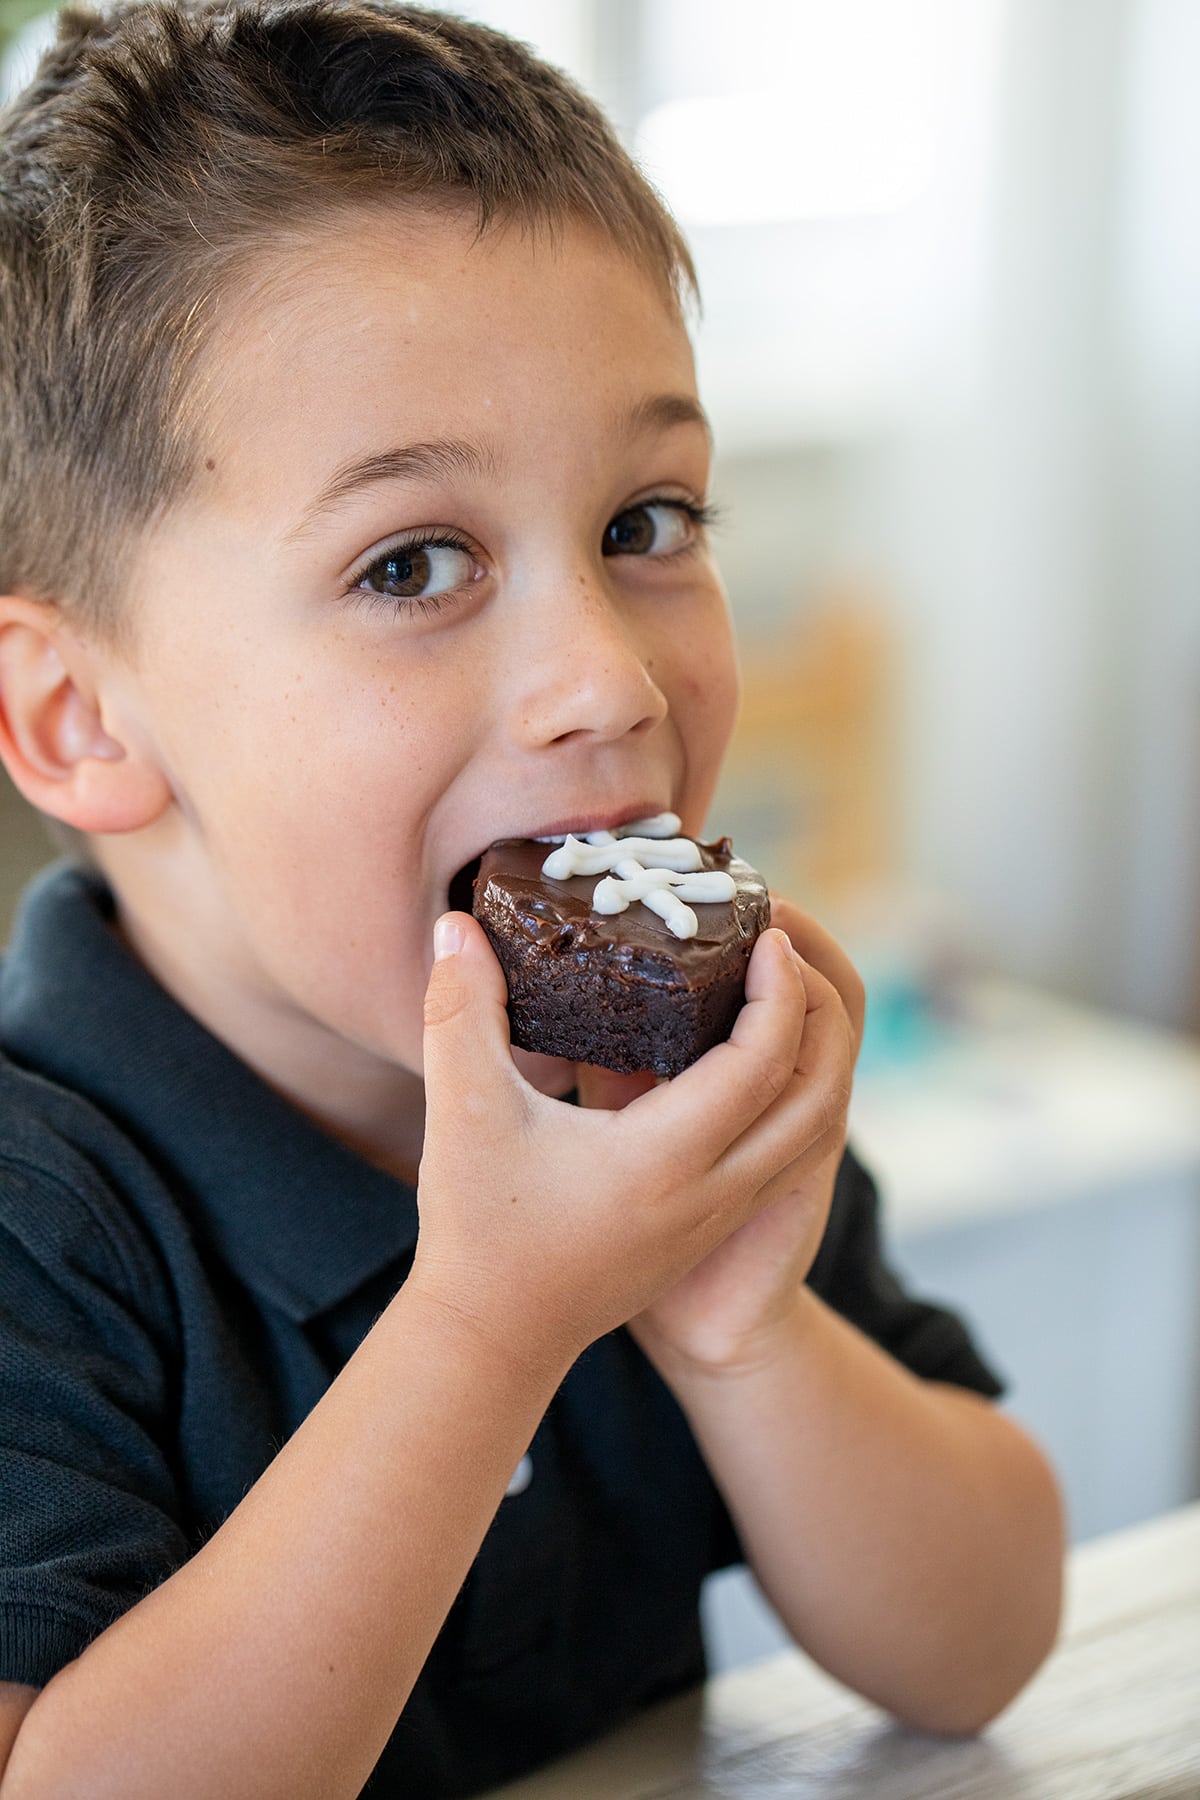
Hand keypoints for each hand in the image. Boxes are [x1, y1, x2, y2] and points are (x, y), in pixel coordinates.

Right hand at [410, 910, 854, 1381]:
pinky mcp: (708, 1230)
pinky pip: (782, 1157)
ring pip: (810, 1133)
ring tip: (782, 998)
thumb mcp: (461, 1110)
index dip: (778, 991)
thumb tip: (454, 923)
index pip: (761, 1062)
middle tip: (784, 956)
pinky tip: (747, 1063)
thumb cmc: (478, 1229)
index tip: (766, 933)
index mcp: (665, 1159)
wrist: (493, 1338)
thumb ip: (460, 1009)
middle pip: (814, 1096)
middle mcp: (710, 1193)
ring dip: (812, 1062)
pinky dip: (788, 1101)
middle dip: (815, 1017)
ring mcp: (717, 1218)